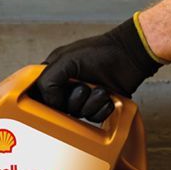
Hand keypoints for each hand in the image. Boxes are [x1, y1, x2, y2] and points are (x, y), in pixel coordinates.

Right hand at [33, 14, 165, 122]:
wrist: (129, 56)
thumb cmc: (99, 52)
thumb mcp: (65, 59)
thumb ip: (48, 80)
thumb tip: (50, 103)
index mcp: (55, 74)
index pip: (40, 95)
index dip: (48, 99)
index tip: (57, 96)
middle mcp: (67, 87)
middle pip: (60, 110)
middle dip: (75, 100)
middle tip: (83, 86)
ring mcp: (83, 98)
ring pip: (79, 115)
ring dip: (91, 103)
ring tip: (100, 88)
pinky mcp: (99, 105)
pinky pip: (95, 118)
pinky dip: (102, 108)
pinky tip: (108, 96)